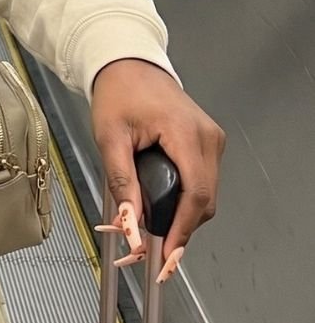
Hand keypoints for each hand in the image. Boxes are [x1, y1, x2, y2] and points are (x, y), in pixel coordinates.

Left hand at [90, 59, 223, 278]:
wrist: (130, 65)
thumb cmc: (119, 94)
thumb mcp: (110, 138)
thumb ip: (122, 183)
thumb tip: (130, 225)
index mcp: (186, 134)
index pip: (196, 195)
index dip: (182, 231)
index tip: (166, 257)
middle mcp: (208, 138)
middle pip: (205, 201)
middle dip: (179, 230)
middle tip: (149, 250)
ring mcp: (212, 141)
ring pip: (206, 195)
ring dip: (182, 217)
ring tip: (150, 229)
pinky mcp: (208, 144)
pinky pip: (203, 182)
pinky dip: (185, 200)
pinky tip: (163, 209)